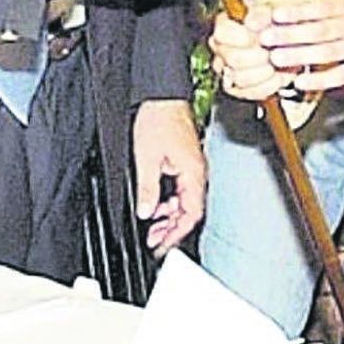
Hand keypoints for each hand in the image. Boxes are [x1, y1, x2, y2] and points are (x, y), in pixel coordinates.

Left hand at [132, 99, 205, 255]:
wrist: (162, 96)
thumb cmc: (158, 120)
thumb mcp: (146, 159)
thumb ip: (147, 189)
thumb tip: (146, 213)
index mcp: (193, 173)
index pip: (192, 214)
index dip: (176, 234)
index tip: (162, 247)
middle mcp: (198, 171)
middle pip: (191, 210)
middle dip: (172, 229)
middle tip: (154, 240)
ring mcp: (193, 166)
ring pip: (187, 201)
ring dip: (170, 216)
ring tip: (152, 225)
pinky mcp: (186, 160)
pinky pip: (183, 189)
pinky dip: (170, 201)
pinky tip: (157, 203)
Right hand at [210, 4, 293, 101]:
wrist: (288, 43)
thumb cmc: (274, 24)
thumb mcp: (270, 11)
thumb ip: (260, 14)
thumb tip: (252, 22)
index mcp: (224, 27)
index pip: (222, 33)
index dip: (241, 36)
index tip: (260, 37)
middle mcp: (222, 50)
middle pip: (232, 58)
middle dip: (257, 57)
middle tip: (272, 53)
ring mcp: (228, 71)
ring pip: (240, 78)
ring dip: (263, 73)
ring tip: (276, 65)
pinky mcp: (240, 89)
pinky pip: (250, 92)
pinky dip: (268, 86)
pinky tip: (279, 77)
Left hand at [259, 0, 343, 91]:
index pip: (320, 8)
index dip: (297, 12)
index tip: (276, 13)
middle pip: (318, 32)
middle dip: (290, 35)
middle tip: (266, 38)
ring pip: (325, 53)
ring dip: (299, 56)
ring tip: (276, 58)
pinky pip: (341, 75)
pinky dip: (321, 80)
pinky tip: (301, 82)